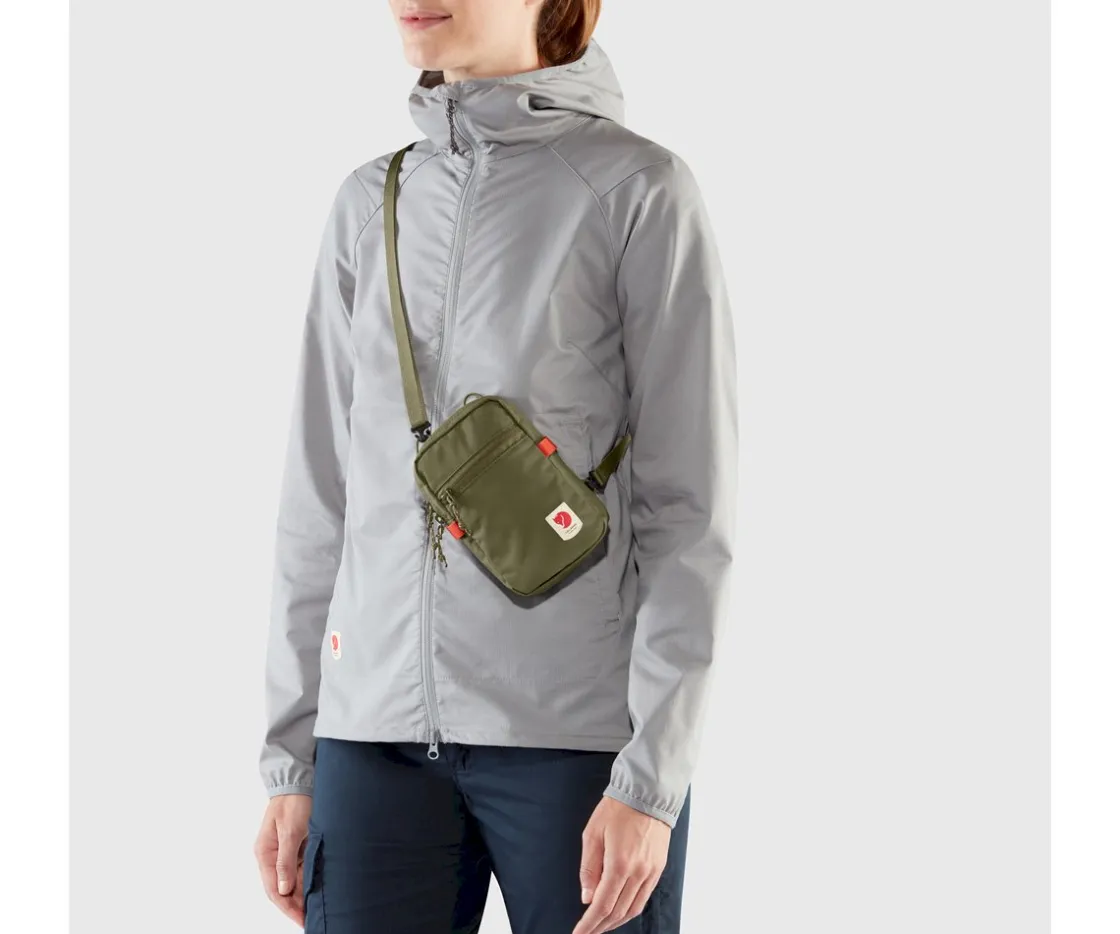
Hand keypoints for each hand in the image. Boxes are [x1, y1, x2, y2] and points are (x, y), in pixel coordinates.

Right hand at [253, 793, 312, 925]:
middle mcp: (272, 855)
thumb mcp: (290, 832)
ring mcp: (284, 851)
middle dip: (295, 904)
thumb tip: (283, 890)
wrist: (300, 781)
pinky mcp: (296, 846)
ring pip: (292, 880)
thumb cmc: (293, 803)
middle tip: (310, 919)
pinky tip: (318, 889)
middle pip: (283, 888)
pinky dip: (308, 880)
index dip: (287, 907)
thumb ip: (286, 861)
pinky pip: (301, 869)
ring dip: (302, 894)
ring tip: (315, 909)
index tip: (300, 920)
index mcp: (265, 853)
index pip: (274, 889)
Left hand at [573, 796, 670, 933]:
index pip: (602, 905)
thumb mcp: (592, 834)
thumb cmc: (618, 809)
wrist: (647, 793)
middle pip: (617, 912)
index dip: (589, 924)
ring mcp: (650, 872)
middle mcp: (638, 873)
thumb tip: (586, 897)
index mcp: (619, 864)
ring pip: (633, 909)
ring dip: (615, 922)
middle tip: (587, 932)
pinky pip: (644, 898)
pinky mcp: (658, 868)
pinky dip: (630, 910)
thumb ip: (588, 868)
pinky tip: (620, 911)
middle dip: (600, 926)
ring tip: (601, 926)